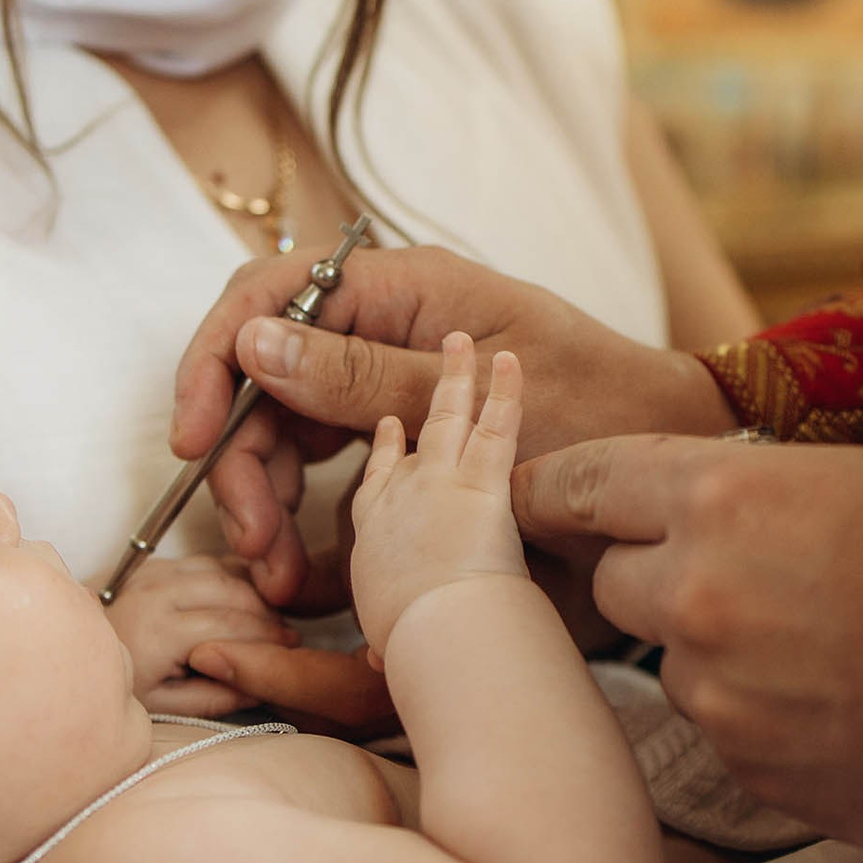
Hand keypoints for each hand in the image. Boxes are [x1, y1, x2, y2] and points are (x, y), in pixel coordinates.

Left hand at [103, 555, 295, 718]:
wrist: (72, 659)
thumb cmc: (118, 686)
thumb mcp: (165, 707)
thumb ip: (214, 697)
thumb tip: (261, 684)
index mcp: (157, 630)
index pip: (230, 624)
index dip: (267, 637)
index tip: (290, 650)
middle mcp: (155, 592)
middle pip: (232, 590)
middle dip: (266, 613)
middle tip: (287, 636)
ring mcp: (153, 573)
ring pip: (222, 570)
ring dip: (253, 592)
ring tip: (271, 619)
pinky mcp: (153, 565)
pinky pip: (205, 560)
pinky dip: (233, 574)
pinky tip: (249, 597)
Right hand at [170, 246, 737, 605]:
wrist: (672, 456)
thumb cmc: (602, 406)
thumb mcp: (480, 393)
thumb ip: (364, 372)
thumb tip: (256, 342)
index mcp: (398, 290)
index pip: (264, 297)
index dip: (213, 362)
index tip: (190, 438)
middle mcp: (381, 327)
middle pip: (264, 380)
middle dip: (243, 461)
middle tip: (254, 541)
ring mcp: (386, 380)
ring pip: (286, 431)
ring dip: (267, 499)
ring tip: (278, 572)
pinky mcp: (399, 433)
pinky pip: (325, 466)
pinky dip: (305, 516)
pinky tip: (302, 569)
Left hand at [511, 437, 862, 862]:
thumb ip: (769, 497)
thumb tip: (721, 521)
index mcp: (727, 494)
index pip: (587, 483)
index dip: (563, 491)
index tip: (540, 498)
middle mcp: (699, 595)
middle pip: (613, 586)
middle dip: (655, 581)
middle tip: (738, 581)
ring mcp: (722, 698)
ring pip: (676, 670)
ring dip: (722, 660)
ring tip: (834, 652)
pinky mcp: (757, 781)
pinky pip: (731, 740)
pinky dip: (769, 724)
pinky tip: (853, 710)